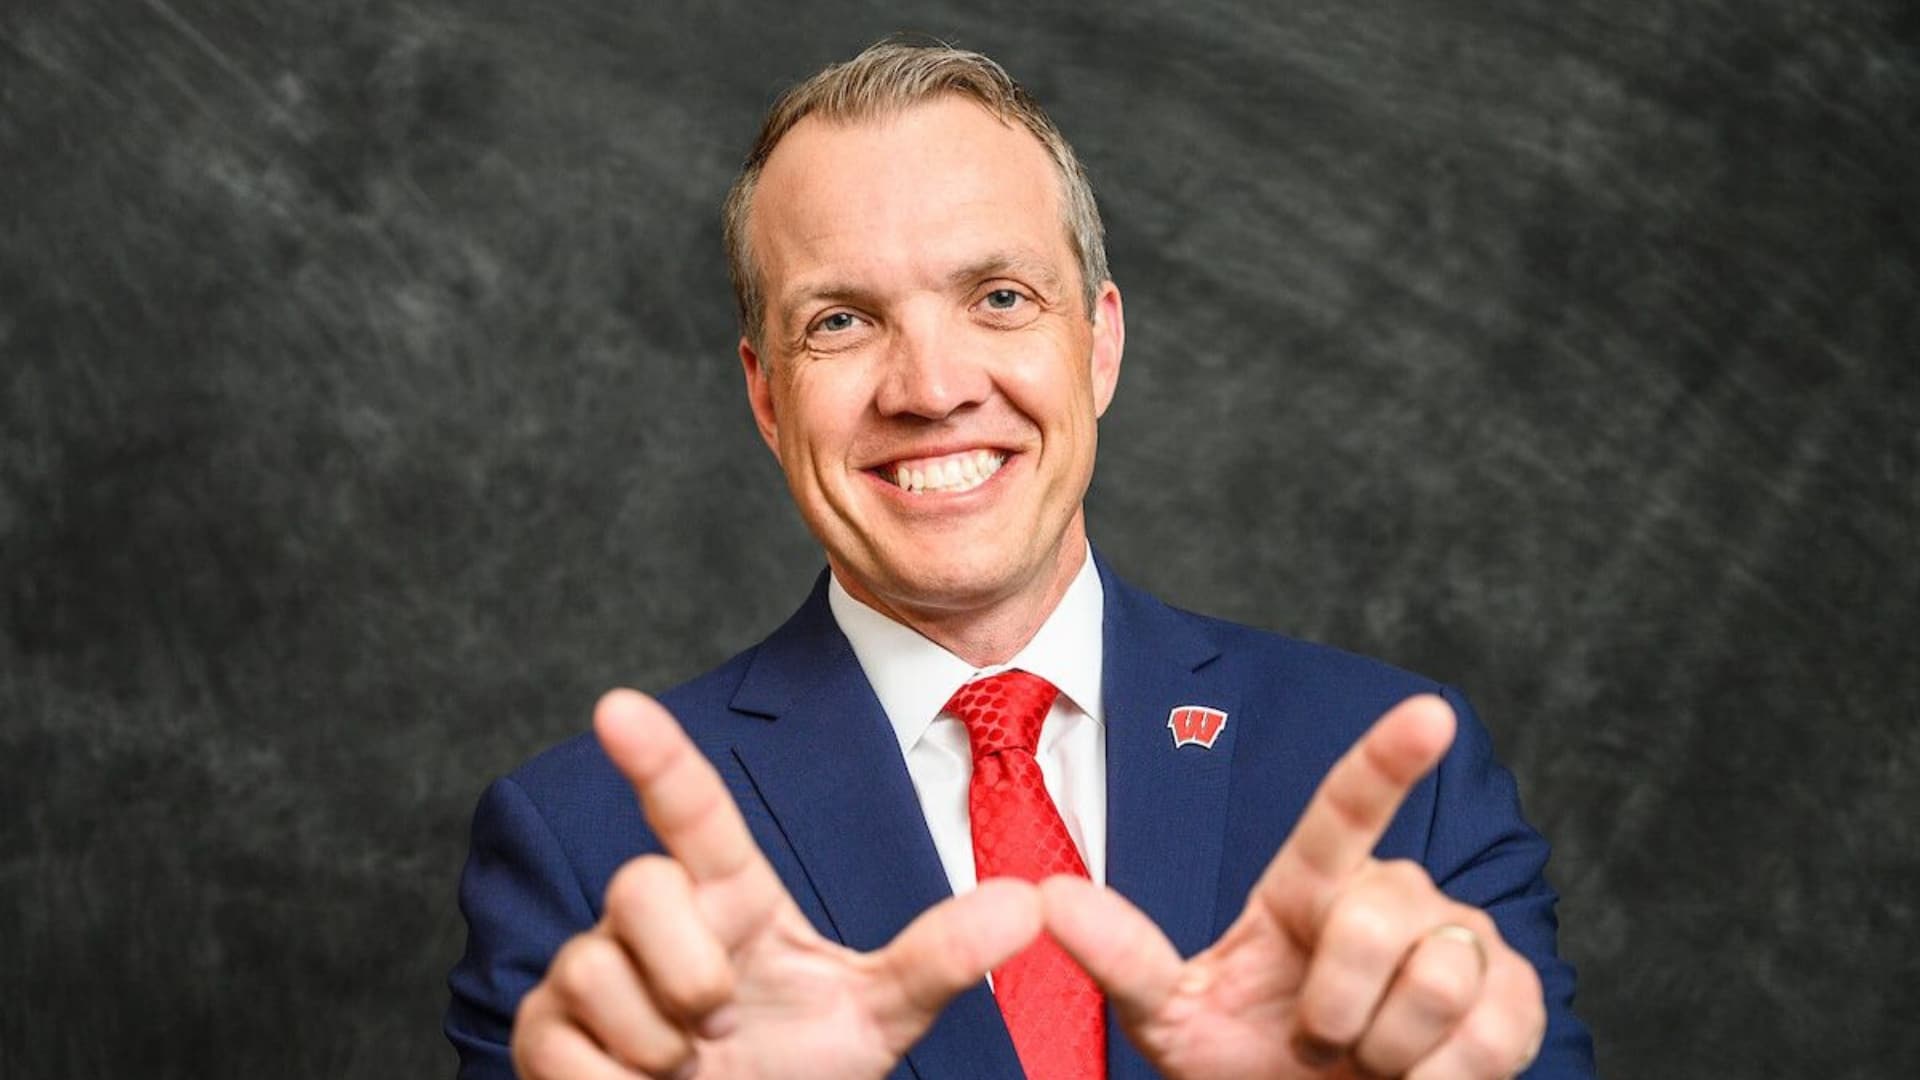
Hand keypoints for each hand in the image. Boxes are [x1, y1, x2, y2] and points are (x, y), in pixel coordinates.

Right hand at [512, 689, 1041, 1078]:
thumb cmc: (796, 1066)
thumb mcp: (878, 1016)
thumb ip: (943, 958)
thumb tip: (1028, 905)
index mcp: (729, 892)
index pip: (691, 812)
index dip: (656, 758)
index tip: (617, 704)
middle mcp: (652, 913)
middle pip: (640, 886)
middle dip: (688, 968)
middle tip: (723, 1020)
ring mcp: (589, 967)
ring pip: (599, 970)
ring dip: (660, 1042)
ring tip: (690, 1063)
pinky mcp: (543, 1027)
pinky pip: (564, 1040)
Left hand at [1043, 695, 1545, 1078]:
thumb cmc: (1247, 1063)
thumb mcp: (1171, 1019)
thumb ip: (1120, 956)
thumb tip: (1047, 897)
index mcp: (1312, 885)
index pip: (1349, 808)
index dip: (1388, 759)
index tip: (1429, 714)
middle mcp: (1395, 894)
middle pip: (1376, 919)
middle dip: (1334, 1005)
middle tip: (1314, 1041)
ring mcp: (1461, 940)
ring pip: (1436, 975)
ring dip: (1386, 1049)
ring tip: (1368, 1060)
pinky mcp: (1514, 999)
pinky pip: (1488, 1032)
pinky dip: (1442, 1077)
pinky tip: (1419, 1079)